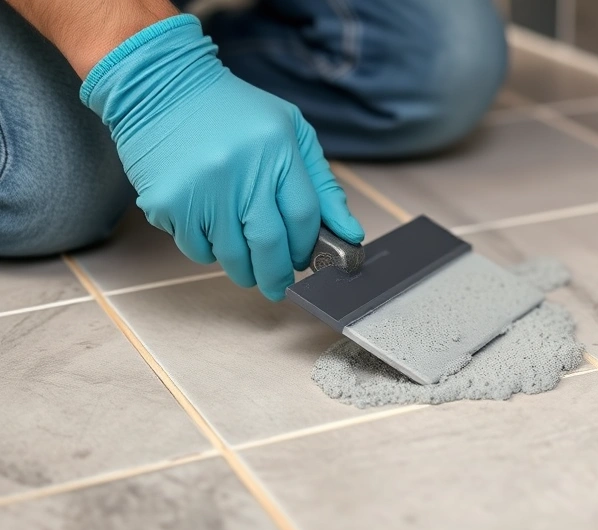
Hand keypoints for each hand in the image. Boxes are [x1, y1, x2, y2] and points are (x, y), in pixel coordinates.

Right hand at [81, 15, 363, 299]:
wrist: (159, 87)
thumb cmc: (233, 112)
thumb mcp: (291, 132)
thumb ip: (321, 184)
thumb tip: (350, 234)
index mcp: (279, 150)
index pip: (304, 218)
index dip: (307, 247)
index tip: (305, 260)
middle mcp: (242, 171)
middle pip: (270, 245)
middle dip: (278, 276)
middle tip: (279, 286)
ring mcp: (203, 189)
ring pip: (232, 255)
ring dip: (244, 270)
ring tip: (248, 267)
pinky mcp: (169, 203)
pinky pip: (197, 249)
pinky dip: (208, 252)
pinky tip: (210, 231)